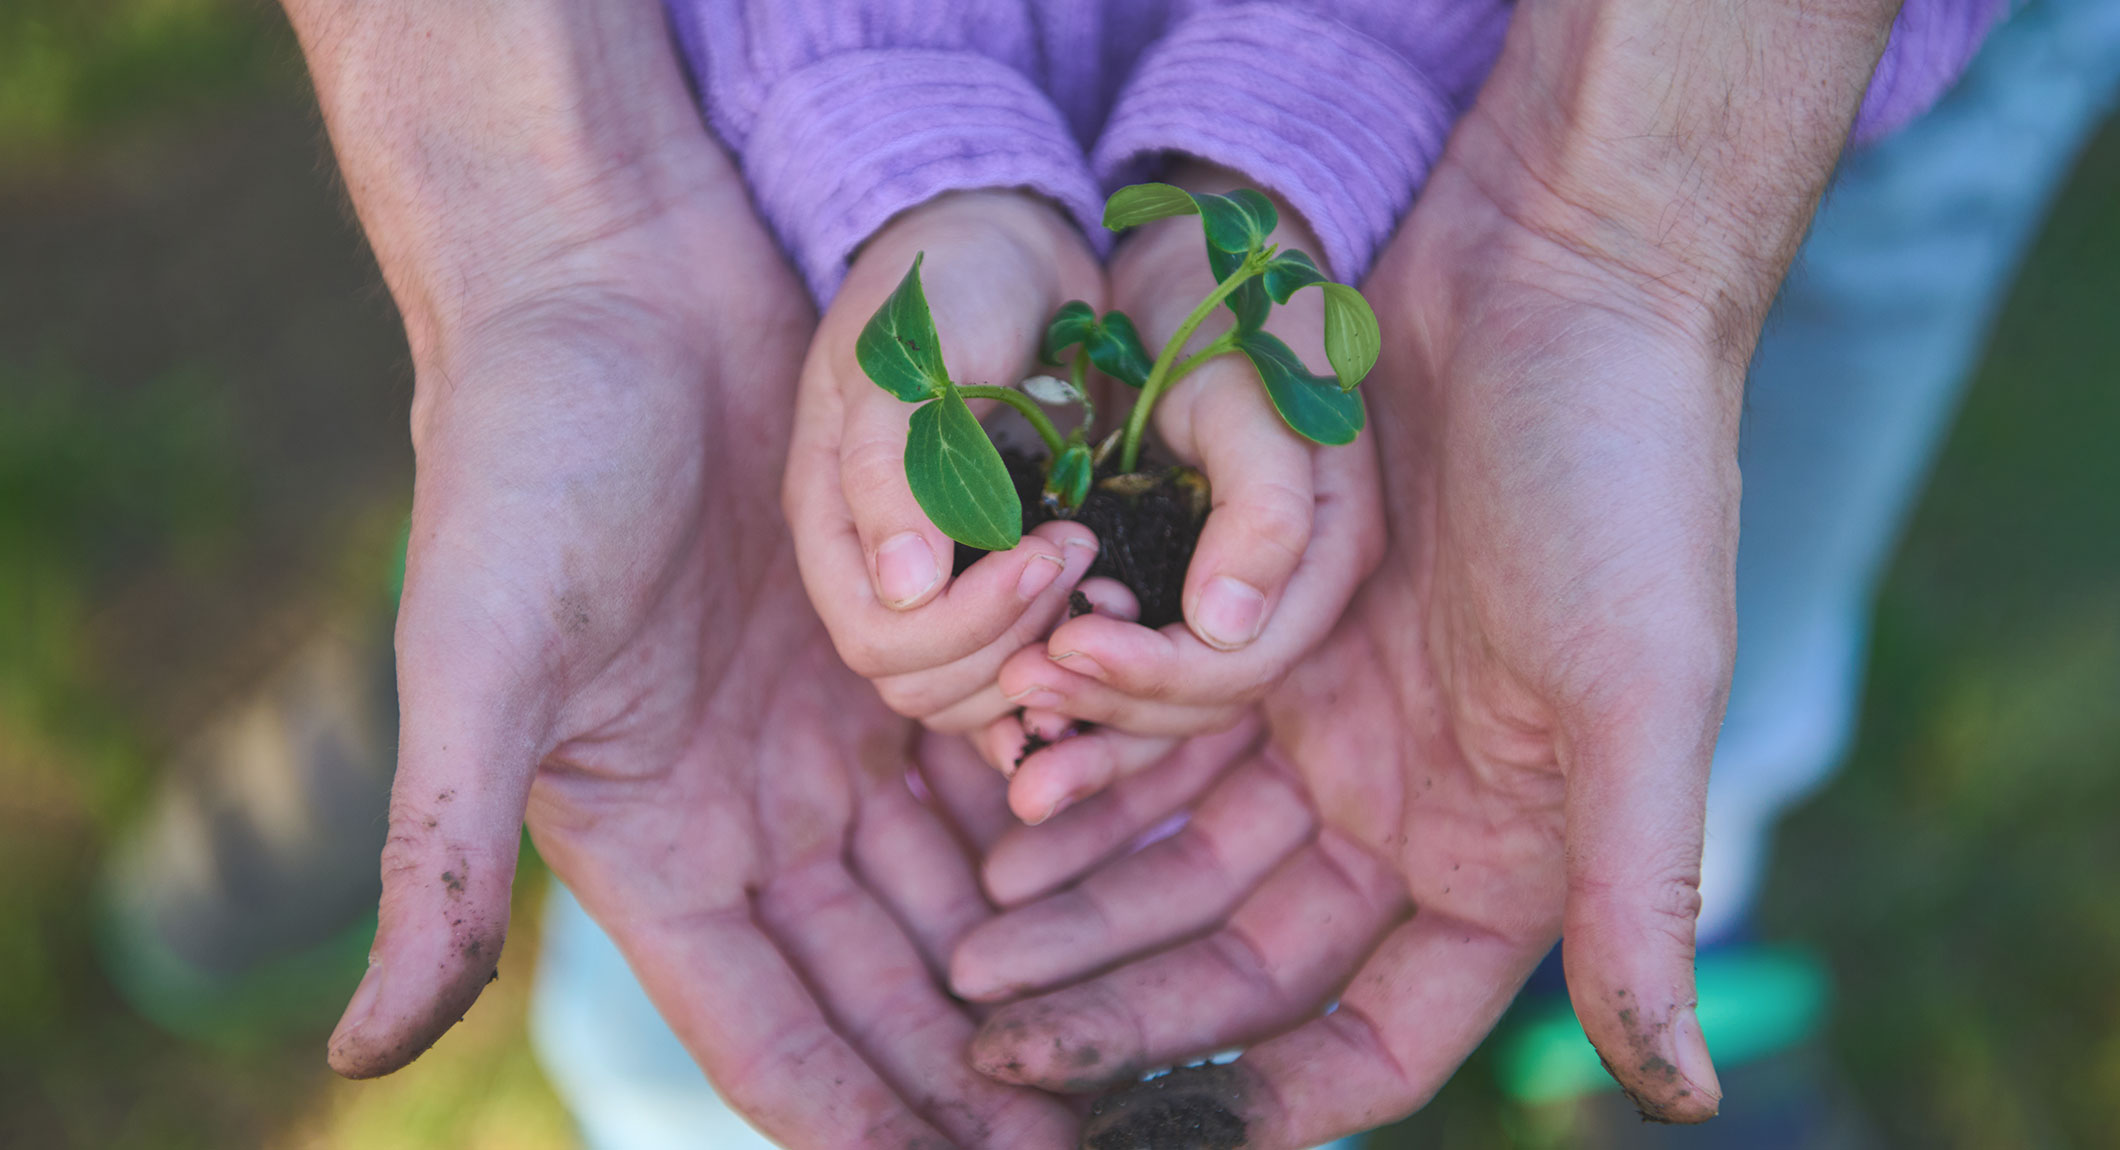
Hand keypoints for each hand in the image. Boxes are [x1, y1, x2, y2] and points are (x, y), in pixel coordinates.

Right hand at [299, 9, 1077, 1142]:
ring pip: (969, 885)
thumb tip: (349, 1063)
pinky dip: (1069, 812)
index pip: (778, 1036)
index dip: (867, 1125)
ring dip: (1045, 962)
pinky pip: (1009, 757)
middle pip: (896, 987)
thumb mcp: (478, 659)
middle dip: (983, 1078)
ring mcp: (844, 732)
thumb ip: (442, 856)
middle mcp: (760, 815)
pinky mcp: (915, 641)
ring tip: (1147, 1039)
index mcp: (656, 853)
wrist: (612, 280)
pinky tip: (1150, 869)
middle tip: (1094, 1142)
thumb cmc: (525, 456)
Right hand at [787, 191, 1107, 739]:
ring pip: (974, 693)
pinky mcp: (1004, 582)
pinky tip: (1112, 629)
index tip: (1045, 546)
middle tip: (1082, 552)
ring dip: (1046, 654)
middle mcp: (881, 568)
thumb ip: (893, 467)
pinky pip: (1021, 667)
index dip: (965, 623)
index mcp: (834, 522)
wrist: (1010, 248)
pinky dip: (1067, 665)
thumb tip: (903, 591)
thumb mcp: (911, 357)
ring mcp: (942, 581)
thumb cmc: (951, 285)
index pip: (878, 640)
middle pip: (922, 683)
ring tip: (1102, 570)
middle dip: (1012, 638)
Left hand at [948, 124, 1747, 1143]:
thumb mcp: (1640, 689)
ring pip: (1177, 852)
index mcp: (1500, 856)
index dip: (1264, 1100)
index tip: (1149, 1139)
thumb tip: (1686, 1097)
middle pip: (1240, 955)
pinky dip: (1085, 773)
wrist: (1558, 273)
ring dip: (1083, 902)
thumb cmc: (1624, 475)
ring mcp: (1325, 717)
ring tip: (972, 950)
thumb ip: (1635, 893)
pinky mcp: (1260, 625)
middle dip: (1124, 1004)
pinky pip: (1152, 733)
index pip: (1369, 1034)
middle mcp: (1405, 806)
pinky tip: (1003, 806)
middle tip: (996, 1046)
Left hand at [985, 167, 1383, 822]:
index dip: (1153, 673)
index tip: (1062, 642)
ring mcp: (1228, 596)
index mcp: (1324, 550)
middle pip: (1204, 701)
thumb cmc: (1229, 316)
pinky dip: (1081, 701)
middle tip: (1018, 684)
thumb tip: (1226, 628)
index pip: (1243, 663)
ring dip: (1090, 722)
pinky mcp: (1171, 586)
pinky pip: (1132, 668)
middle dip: (1110, 705)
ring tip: (1011, 719)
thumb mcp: (1249, 393)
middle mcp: (1284, 591)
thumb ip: (1261, 508)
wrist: (1192, 269)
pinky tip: (1017, 723)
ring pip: (1166, 705)